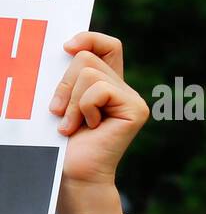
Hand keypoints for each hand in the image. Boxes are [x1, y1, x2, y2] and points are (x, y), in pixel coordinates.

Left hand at [51, 32, 148, 213]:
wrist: (74, 174)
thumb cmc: (61, 143)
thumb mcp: (62, 100)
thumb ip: (70, 76)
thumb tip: (70, 49)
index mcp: (108, 85)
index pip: (108, 45)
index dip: (89, 39)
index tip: (67, 49)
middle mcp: (124, 90)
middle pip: (88, 57)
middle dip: (65, 84)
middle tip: (61, 113)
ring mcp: (133, 100)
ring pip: (89, 73)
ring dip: (72, 100)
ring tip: (73, 125)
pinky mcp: (136, 110)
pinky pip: (99, 89)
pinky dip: (84, 107)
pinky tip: (88, 127)